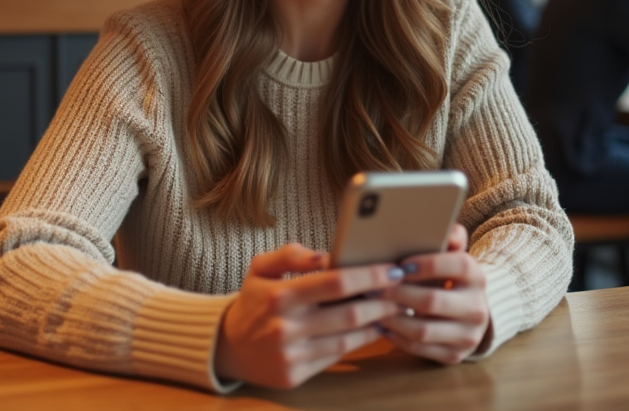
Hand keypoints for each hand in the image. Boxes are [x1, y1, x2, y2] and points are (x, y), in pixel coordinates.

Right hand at [214, 243, 404, 388]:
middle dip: (382, 301)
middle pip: (350, 314)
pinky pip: (336, 357)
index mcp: (279, 295)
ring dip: (377, 323)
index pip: (335, 282)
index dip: (369, 275)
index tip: (392, 269)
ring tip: (393, 308)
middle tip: (402, 290)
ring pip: (348, 339)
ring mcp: (292, 354)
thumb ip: (291, 254)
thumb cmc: (253, 301)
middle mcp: (286, 326)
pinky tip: (371, 328)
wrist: (226, 346)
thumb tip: (326, 254)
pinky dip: (358, 342)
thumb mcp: (260, 268)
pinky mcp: (296, 375)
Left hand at [377, 224, 489, 364]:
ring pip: (422, 330)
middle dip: (397, 293)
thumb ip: (448, 236)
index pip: (457, 265)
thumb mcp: (450, 254)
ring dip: (392, 318)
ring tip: (372, 306)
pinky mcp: (455, 356)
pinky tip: (381, 325)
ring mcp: (468, 336)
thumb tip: (442, 226)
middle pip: (432, 301)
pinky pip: (419, 349)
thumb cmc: (447, 276)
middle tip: (372, 287)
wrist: (468, 312)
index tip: (400, 265)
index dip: (427, 264)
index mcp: (477, 277)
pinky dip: (396, 337)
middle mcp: (477, 308)